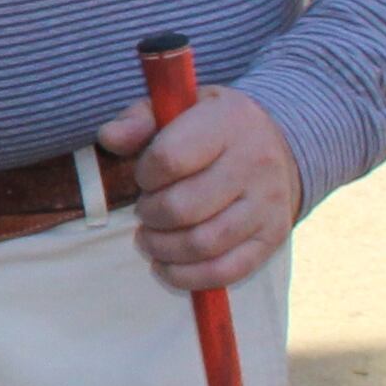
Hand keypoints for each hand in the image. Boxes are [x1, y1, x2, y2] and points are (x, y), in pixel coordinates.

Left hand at [96, 82, 304, 295]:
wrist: (277, 146)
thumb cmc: (212, 129)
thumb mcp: (178, 108)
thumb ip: (138, 120)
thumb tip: (109, 137)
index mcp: (228, 123)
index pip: (170, 158)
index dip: (145, 174)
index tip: (145, 176)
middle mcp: (255, 163)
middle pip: (183, 208)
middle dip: (150, 215)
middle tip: (144, 210)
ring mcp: (268, 203)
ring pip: (203, 244)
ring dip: (163, 248)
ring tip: (150, 237)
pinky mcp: (271, 237)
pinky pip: (225, 271)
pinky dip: (187, 277)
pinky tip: (166, 265)